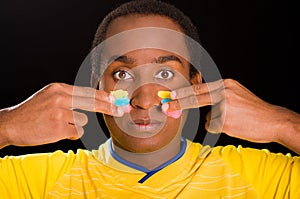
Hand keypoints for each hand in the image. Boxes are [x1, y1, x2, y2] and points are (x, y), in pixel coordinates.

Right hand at [0, 83, 122, 147]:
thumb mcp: (50, 96)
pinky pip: (77, 132)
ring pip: (84, 120)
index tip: (117, 100)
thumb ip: (70, 97)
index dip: (104, 97)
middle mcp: (61, 98)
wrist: (11, 124)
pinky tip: (57, 131)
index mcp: (59, 88)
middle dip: (109, 107)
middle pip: (92, 103)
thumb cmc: (33, 111)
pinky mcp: (59, 128)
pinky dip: (71, 134)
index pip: (88, 92)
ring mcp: (60, 113)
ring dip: (76, 125)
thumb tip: (95, 100)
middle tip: (121, 110)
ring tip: (59, 124)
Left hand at [164, 78, 299, 148]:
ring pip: (208, 118)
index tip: (171, 95)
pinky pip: (213, 127)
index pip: (199, 89)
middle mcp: (223, 93)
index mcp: (225, 84)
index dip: (183, 93)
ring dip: (217, 122)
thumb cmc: (255, 110)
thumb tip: (201, 101)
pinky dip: (221, 128)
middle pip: (195, 98)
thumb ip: (219, 95)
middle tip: (166, 105)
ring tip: (236, 120)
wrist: (273, 121)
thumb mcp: (237, 94)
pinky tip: (235, 126)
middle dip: (179, 103)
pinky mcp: (225, 121)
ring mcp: (223, 107)